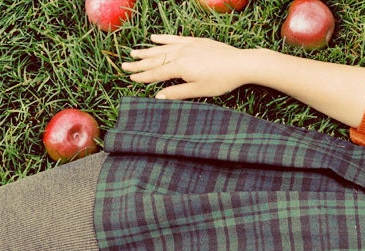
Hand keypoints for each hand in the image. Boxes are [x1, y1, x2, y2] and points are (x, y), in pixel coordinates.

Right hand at [122, 35, 249, 99]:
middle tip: (124, 66)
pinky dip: (163, 38)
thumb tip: (158, 97)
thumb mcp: (198, 91)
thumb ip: (177, 93)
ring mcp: (187, 45)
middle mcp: (180, 54)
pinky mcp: (195, 41)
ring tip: (133, 52)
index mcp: (180, 68)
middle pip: (155, 60)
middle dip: (139, 64)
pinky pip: (175, 39)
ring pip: (162, 48)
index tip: (130, 79)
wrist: (241, 64)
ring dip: (147, 51)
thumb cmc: (221, 80)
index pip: (156, 74)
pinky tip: (154, 37)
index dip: (142, 77)